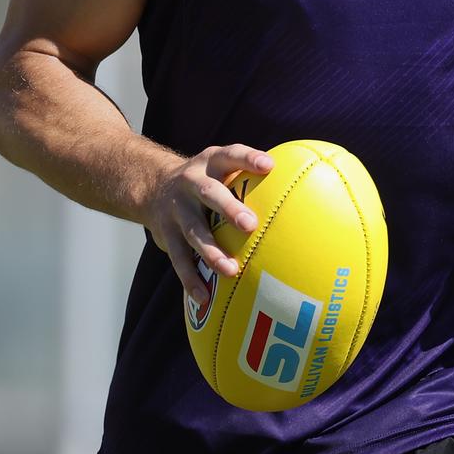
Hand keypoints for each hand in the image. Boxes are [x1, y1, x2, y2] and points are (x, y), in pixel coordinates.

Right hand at [145, 144, 273, 302]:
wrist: (153, 187)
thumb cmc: (207, 180)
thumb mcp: (221, 167)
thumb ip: (250, 176)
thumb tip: (300, 191)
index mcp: (210, 162)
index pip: (231, 155)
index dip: (248, 159)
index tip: (269, 166)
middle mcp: (191, 182)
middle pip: (209, 193)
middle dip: (228, 208)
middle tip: (250, 225)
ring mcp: (176, 209)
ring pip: (194, 231)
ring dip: (211, 251)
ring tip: (231, 270)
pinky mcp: (166, 235)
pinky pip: (178, 259)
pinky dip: (190, 279)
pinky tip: (203, 297)